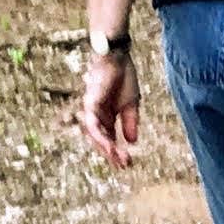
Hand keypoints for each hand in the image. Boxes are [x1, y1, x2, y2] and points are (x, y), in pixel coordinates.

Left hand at [80, 47, 140, 169]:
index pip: (110, 139)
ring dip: (106, 149)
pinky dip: (100, 137)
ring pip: (95, 136)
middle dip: (113, 154)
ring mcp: (92, 111)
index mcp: (107, 116)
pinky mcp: (90, 104)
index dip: (118, 152)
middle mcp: (97, 116)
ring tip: (119, 159)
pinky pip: (93, 125)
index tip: (128, 164)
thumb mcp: (131, 105)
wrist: (118, 58)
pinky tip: (110, 147)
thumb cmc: (123, 77)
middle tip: (124, 166)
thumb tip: (132, 142)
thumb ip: (130, 123)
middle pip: (101, 141)